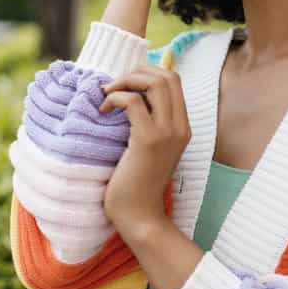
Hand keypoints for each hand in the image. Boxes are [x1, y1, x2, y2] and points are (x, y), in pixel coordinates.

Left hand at [98, 65, 191, 230]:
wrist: (140, 216)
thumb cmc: (137, 184)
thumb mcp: (151, 149)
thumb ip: (149, 124)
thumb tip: (131, 96)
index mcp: (183, 126)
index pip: (173, 80)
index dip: (147, 72)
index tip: (125, 84)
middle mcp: (180, 126)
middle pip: (166, 76)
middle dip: (136, 72)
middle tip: (114, 86)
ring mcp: (167, 133)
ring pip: (154, 83)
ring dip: (125, 81)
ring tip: (108, 96)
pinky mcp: (148, 141)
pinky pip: (133, 102)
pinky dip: (116, 98)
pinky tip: (105, 111)